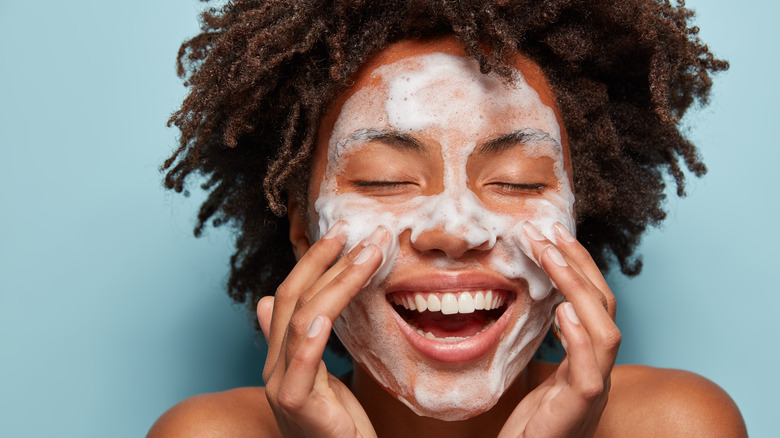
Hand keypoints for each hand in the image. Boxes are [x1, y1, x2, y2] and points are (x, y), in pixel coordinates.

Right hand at [257, 222, 388, 437]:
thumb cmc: (334, 425)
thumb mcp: (317, 376)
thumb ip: (298, 341)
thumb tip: (265, 301)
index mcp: (279, 354)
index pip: (290, 295)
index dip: (313, 261)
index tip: (342, 233)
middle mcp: (274, 365)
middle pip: (293, 298)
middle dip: (325, 260)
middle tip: (356, 231)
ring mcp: (282, 386)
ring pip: (302, 321)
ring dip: (337, 282)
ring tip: (367, 255)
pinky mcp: (296, 407)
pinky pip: (301, 366)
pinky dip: (311, 338)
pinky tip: (326, 314)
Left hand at [498, 222, 619, 437]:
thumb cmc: (531, 427)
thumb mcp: (540, 375)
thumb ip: (547, 343)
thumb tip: (538, 301)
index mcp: (588, 359)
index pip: (594, 302)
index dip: (577, 266)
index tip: (551, 234)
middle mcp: (598, 370)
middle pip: (604, 306)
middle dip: (578, 264)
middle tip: (548, 232)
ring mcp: (593, 390)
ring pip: (605, 331)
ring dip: (578, 288)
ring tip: (551, 256)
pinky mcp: (578, 411)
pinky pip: (589, 371)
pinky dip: (579, 338)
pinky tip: (562, 311)